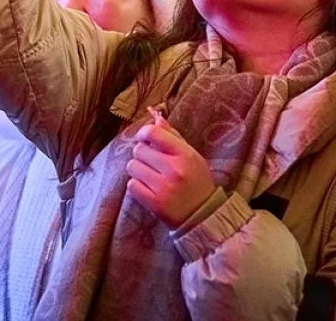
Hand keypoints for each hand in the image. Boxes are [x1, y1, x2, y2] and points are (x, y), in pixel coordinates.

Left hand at [127, 113, 216, 228]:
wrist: (203, 216)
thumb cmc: (196, 181)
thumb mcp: (192, 156)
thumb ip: (174, 136)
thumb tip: (156, 119)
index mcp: (185, 154)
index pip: (154, 133)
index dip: (144, 134)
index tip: (145, 139)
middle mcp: (174, 170)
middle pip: (139, 150)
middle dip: (142, 154)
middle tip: (151, 162)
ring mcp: (164, 188)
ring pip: (132, 167)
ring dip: (138, 170)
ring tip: (150, 175)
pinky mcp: (155, 204)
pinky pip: (132, 185)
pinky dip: (137, 185)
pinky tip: (148, 187)